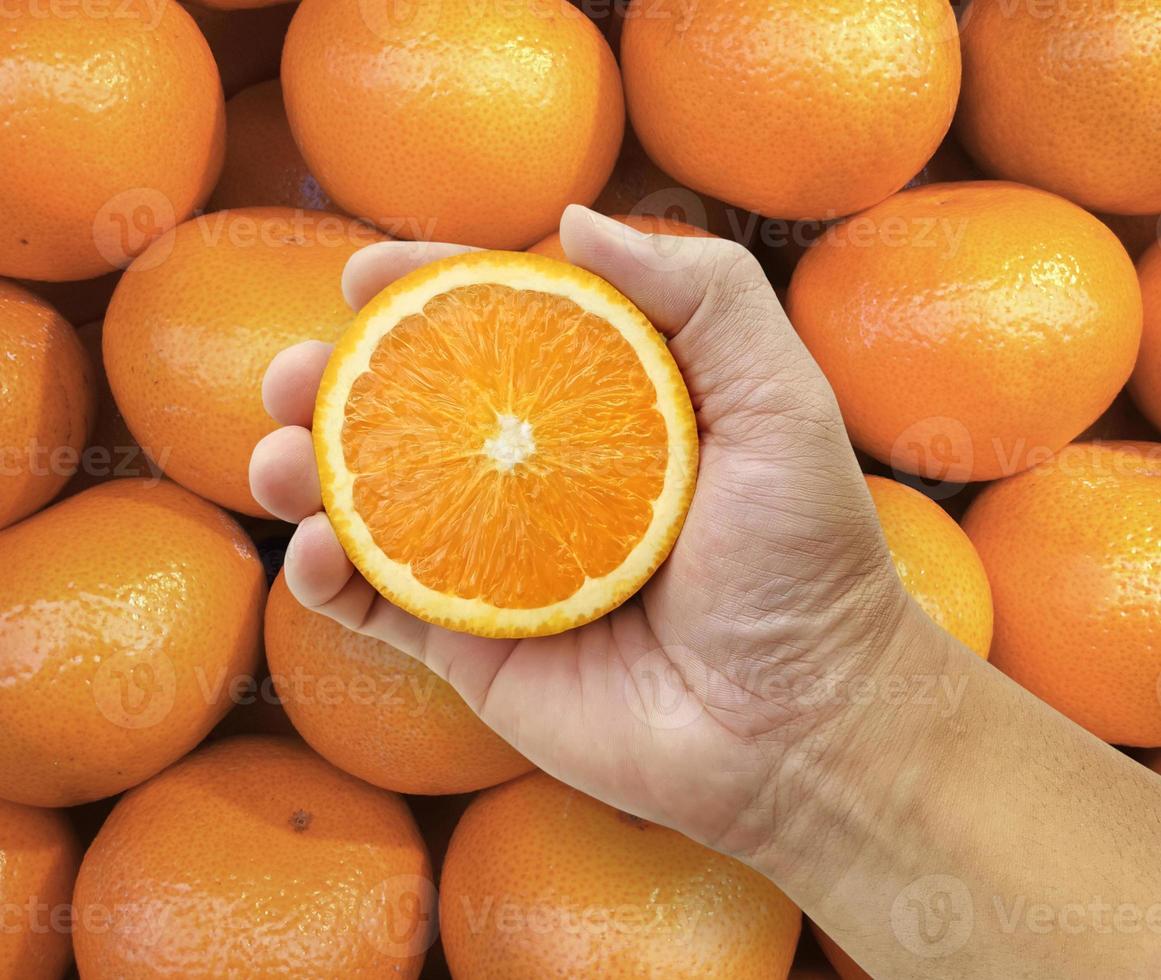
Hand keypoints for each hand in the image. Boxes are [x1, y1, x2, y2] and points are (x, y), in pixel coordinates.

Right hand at [250, 206, 912, 857]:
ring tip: (271, 460)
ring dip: (305, 475)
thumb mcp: (779, 400)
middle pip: (416, 413)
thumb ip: (701, 293)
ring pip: (376, 506)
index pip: (499, 330)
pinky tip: (311, 552)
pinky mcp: (475, 650)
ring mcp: (500, 566)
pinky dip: (326, 577)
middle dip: (338, 382)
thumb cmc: (801, 560)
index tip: (365, 269)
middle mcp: (542, 482)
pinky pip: (379, 607)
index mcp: (604, 414)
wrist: (796, 724)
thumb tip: (574, 218)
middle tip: (290, 373)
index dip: (428, 290)